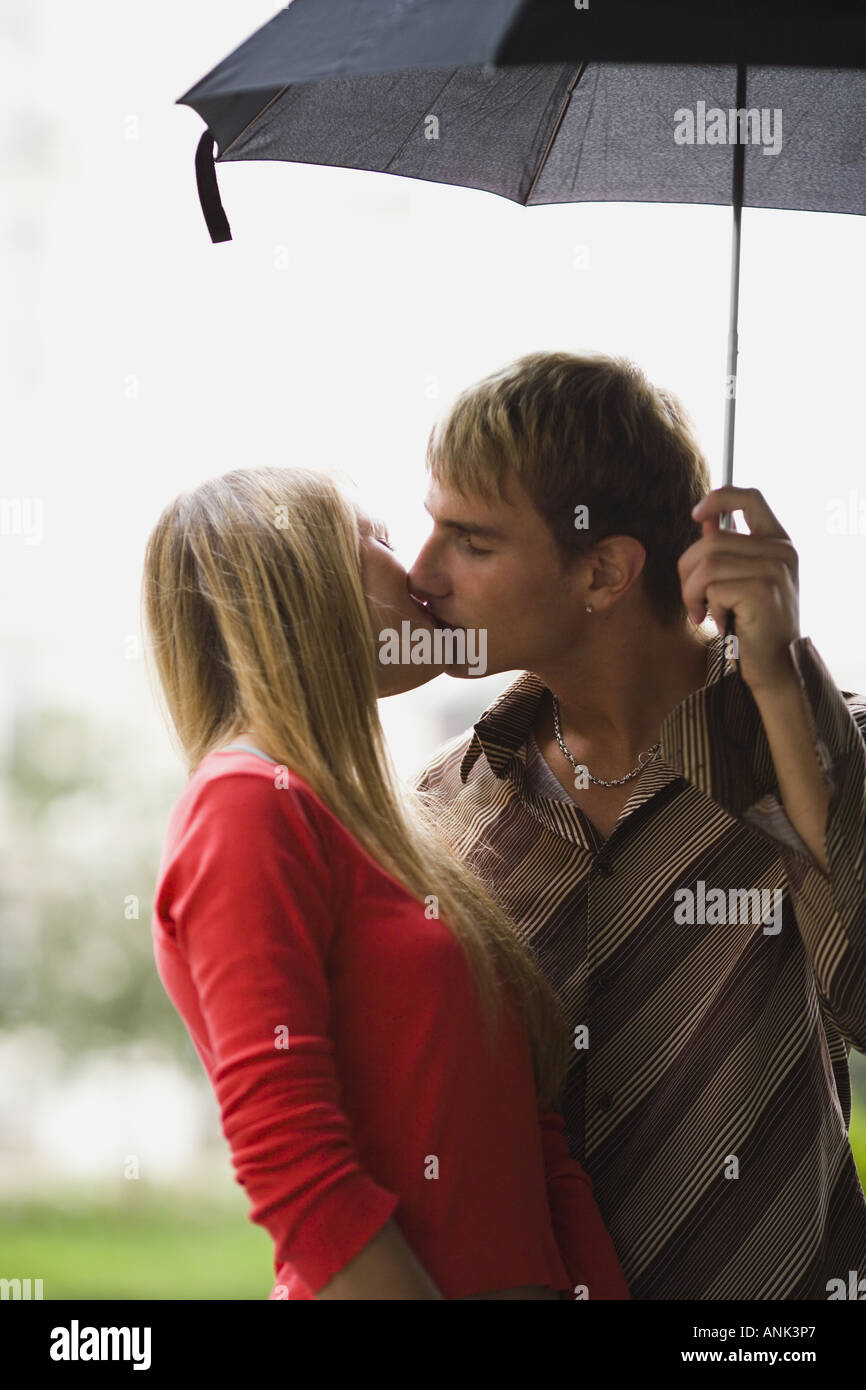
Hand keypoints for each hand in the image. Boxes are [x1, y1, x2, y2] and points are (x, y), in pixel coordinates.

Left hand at [678, 486, 799, 692]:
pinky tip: (719, 622)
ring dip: (692, 593)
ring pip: (707, 564)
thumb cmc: (754, 624)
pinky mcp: (762, 591)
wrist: (776, 665)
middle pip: (712, 541)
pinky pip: (713, 588)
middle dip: (688, 572)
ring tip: (701, 612)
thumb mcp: (742, 580)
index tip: (696, 515)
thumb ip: (726, 549)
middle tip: (692, 600)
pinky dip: (707, 608)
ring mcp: (775, 570)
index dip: (719, 498)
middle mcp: (782, 551)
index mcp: (779, 542)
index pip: (750, 498)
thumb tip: (704, 519)